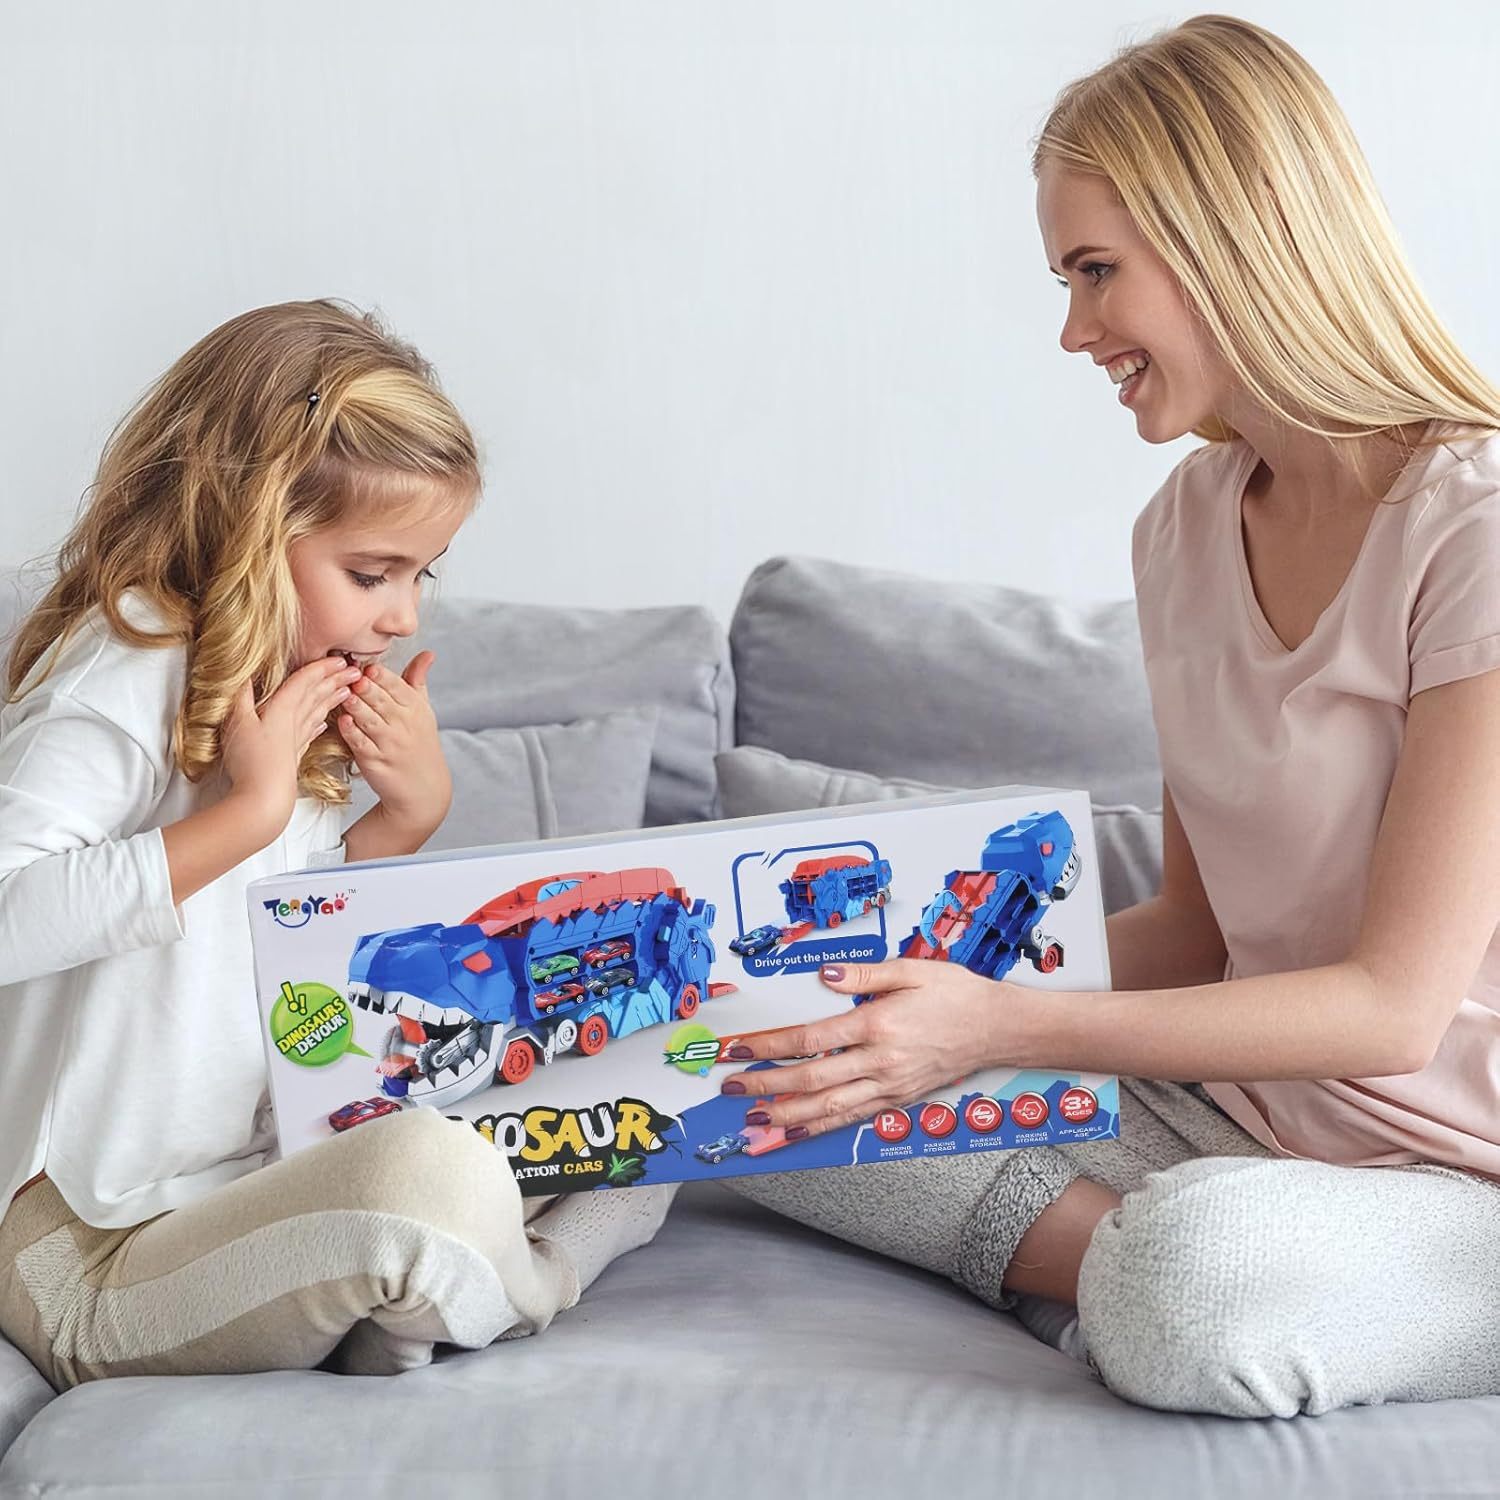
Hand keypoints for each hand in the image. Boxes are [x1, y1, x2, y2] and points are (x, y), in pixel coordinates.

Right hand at [222, 657, 361, 841]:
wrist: (264, 798)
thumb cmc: (250, 761)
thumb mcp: (238, 721)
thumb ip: (240, 696)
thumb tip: (242, 673)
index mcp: (283, 709)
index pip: (307, 682)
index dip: (322, 668)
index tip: (339, 659)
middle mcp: (295, 722)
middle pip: (318, 695)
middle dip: (336, 680)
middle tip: (355, 670)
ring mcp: (297, 739)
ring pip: (319, 712)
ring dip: (333, 699)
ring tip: (348, 690)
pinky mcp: (295, 754)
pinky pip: (311, 732)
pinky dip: (319, 723)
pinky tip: (323, 722)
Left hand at [336, 652, 451, 840]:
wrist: (423, 788)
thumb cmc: (419, 743)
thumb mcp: (423, 711)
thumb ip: (418, 680)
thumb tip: (428, 652)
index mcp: (416, 708)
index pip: (397, 686)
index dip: (380, 675)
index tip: (366, 666)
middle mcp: (405, 725)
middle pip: (381, 700)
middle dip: (365, 687)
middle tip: (349, 674)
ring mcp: (390, 744)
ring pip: (369, 719)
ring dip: (355, 706)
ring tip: (342, 694)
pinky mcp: (375, 762)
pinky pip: (360, 743)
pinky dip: (351, 731)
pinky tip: (342, 721)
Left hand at [716, 959, 1010, 1139]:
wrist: (998, 1027)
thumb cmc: (957, 994)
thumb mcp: (911, 969)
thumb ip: (863, 973)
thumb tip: (824, 974)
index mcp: (878, 1024)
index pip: (810, 1039)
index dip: (769, 1046)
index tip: (740, 1049)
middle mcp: (880, 1060)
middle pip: (811, 1079)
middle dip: (766, 1084)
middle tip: (732, 1087)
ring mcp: (889, 1085)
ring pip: (828, 1108)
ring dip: (787, 1116)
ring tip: (754, 1120)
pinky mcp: (898, 1099)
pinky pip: (852, 1117)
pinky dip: (820, 1128)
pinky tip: (797, 1132)